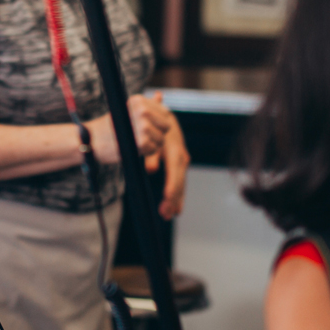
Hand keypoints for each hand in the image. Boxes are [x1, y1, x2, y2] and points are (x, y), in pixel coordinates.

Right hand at [85, 93, 167, 165]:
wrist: (92, 141)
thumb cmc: (110, 127)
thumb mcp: (128, 111)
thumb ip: (147, 105)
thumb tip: (160, 95)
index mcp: (139, 101)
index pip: (165, 112)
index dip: (158, 122)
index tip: (146, 126)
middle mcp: (142, 111)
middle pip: (166, 125)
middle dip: (158, 133)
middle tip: (141, 136)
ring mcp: (143, 126)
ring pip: (161, 139)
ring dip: (152, 144)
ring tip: (136, 142)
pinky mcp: (142, 142)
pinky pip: (154, 149)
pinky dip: (146, 152)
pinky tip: (134, 148)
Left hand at [141, 93, 189, 219]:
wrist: (159, 115)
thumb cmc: (151, 124)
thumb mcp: (148, 134)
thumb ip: (149, 152)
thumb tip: (151, 169)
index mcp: (174, 147)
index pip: (174, 169)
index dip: (172, 184)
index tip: (167, 196)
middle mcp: (180, 155)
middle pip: (179, 179)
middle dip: (174, 197)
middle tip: (166, 213)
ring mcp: (180, 161)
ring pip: (180, 183)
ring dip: (176, 200)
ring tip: (168, 215)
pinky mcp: (177, 165)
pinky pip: (178, 183)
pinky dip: (176, 197)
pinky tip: (173, 210)